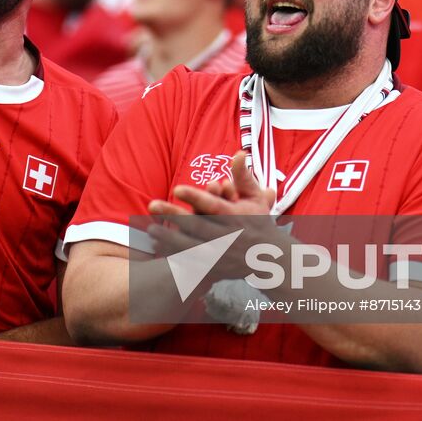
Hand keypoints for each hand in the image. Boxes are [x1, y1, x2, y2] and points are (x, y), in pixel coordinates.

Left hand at [148, 152, 280, 279]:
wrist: (271, 258)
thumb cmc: (260, 222)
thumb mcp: (255, 198)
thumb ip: (243, 177)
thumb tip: (238, 153)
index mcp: (236, 216)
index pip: (213, 205)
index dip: (195, 197)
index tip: (176, 188)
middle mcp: (228, 235)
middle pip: (197, 225)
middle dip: (173, 216)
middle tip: (151, 205)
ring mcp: (221, 253)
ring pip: (192, 246)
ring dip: (169, 238)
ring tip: (150, 229)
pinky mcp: (216, 268)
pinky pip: (192, 263)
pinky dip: (175, 257)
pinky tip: (159, 250)